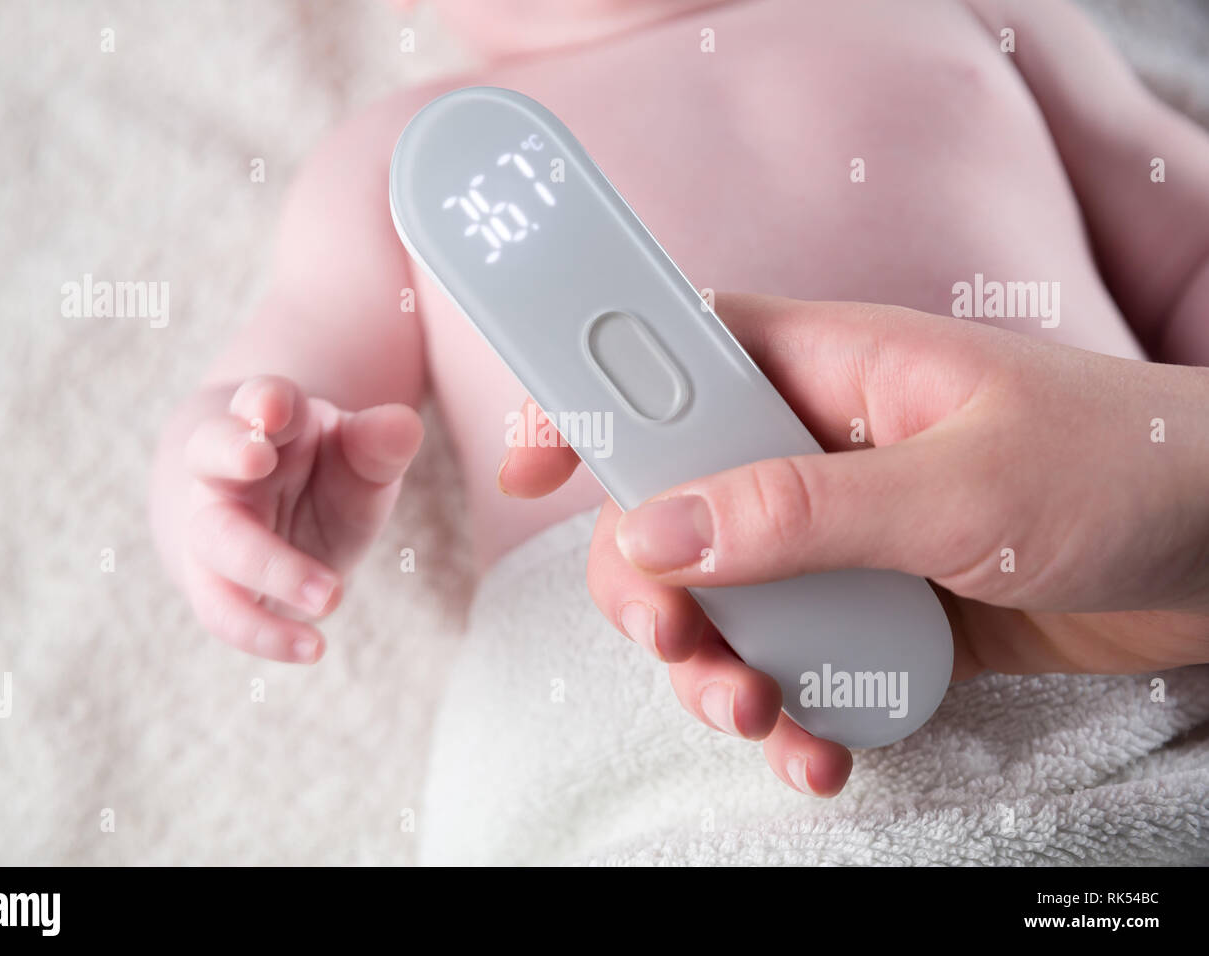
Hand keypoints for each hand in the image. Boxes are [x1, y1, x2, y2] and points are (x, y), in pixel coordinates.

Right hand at [166, 375, 422, 662]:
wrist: (270, 517)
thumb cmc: (324, 478)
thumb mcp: (360, 459)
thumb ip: (379, 444)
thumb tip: (404, 424)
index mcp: (269, 423)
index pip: (260, 399)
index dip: (264, 399)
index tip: (273, 406)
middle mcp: (225, 469)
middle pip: (211, 453)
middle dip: (230, 452)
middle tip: (256, 457)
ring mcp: (210, 524)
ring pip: (215, 539)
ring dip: (268, 567)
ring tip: (331, 596)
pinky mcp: (210, 582)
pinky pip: (222, 608)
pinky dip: (264, 632)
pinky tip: (312, 650)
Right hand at [500, 294, 1208, 793]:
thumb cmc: (1124, 469)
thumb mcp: (963, 487)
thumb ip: (806, 509)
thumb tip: (658, 528)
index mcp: (828, 369)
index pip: (671, 357)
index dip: (587, 399)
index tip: (524, 469)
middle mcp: (817, 446)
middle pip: (671, 505)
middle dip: (654, 590)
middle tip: (680, 650)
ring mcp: (841, 534)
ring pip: (721, 597)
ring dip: (717, 669)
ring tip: (764, 719)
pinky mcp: (874, 609)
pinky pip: (792, 658)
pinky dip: (791, 713)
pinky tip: (821, 753)